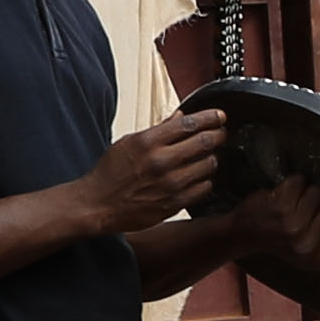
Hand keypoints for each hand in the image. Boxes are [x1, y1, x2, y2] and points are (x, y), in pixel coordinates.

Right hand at [85, 106, 227, 236]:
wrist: (98, 205)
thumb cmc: (110, 173)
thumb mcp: (129, 142)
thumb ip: (158, 129)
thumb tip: (180, 116)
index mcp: (148, 142)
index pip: (189, 124)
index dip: (210, 117)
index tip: (220, 116)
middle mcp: (161, 162)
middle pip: (204, 142)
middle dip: (218, 135)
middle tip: (221, 133)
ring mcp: (170, 184)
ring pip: (208, 165)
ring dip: (212, 157)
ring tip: (209, 155)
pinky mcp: (175, 203)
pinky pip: (203, 188)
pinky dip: (206, 179)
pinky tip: (200, 176)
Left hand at [225, 176, 319, 300]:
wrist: (244, 232)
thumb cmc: (282, 242)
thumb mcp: (310, 258)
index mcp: (317, 260)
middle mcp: (305, 245)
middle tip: (302, 215)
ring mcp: (292, 225)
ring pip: (318, 192)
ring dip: (306, 193)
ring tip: (292, 205)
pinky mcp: (279, 206)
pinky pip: (300, 182)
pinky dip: (292, 183)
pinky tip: (282, 196)